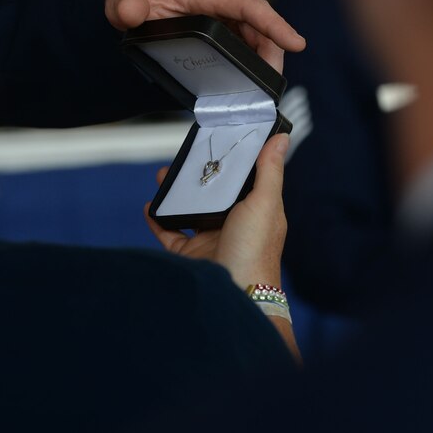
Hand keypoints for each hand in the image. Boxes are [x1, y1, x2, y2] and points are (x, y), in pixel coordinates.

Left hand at [105, 0, 305, 72]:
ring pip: (257, 29)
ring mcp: (225, 7)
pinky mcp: (224, 18)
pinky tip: (254, 73)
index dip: (272, 24)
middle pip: (259, 20)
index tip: (295, 43)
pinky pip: (248, 34)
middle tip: (271, 81)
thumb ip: (125, 7)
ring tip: (265, 82)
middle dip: (273, 49)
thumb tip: (130, 13)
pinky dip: (255, 52)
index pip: (246, 4)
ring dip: (266, 53)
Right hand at [145, 133, 288, 287]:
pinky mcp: (191, 255)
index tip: (215, 145)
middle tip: (182, 162)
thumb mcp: (265, 203)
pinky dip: (158, 220)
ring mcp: (210, 240)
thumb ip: (269, 170)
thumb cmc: (255, 250)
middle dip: (196, 178)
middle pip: (212, 195)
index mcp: (255, 211)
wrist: (236, 294)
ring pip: (189, 211)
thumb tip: (281, 138)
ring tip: (162, 178)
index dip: (229, 164)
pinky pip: (169, 233)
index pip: (242, 181)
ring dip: (175, 195)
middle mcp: (233, 224)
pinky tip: (151, 207)